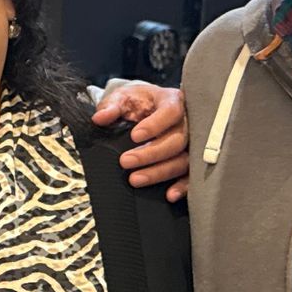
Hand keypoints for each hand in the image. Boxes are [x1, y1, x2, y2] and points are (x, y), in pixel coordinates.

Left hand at [93, 80, 189, 201]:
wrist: (148, 108)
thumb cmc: (138, 102)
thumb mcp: (123, 97)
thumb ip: (112, 105)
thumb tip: (100, 118)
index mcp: (173, 101)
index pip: (170, 112)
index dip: (155, 125)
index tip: (134, 136)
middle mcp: (187, 122)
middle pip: (177, 140)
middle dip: (151, 153)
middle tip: (125, 161)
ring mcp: (191, 143)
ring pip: (183, 160)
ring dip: (160, 172)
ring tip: (135, 180)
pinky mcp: (191, 160)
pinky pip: (191, 175)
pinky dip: (183, 187)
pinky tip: (169, 195)